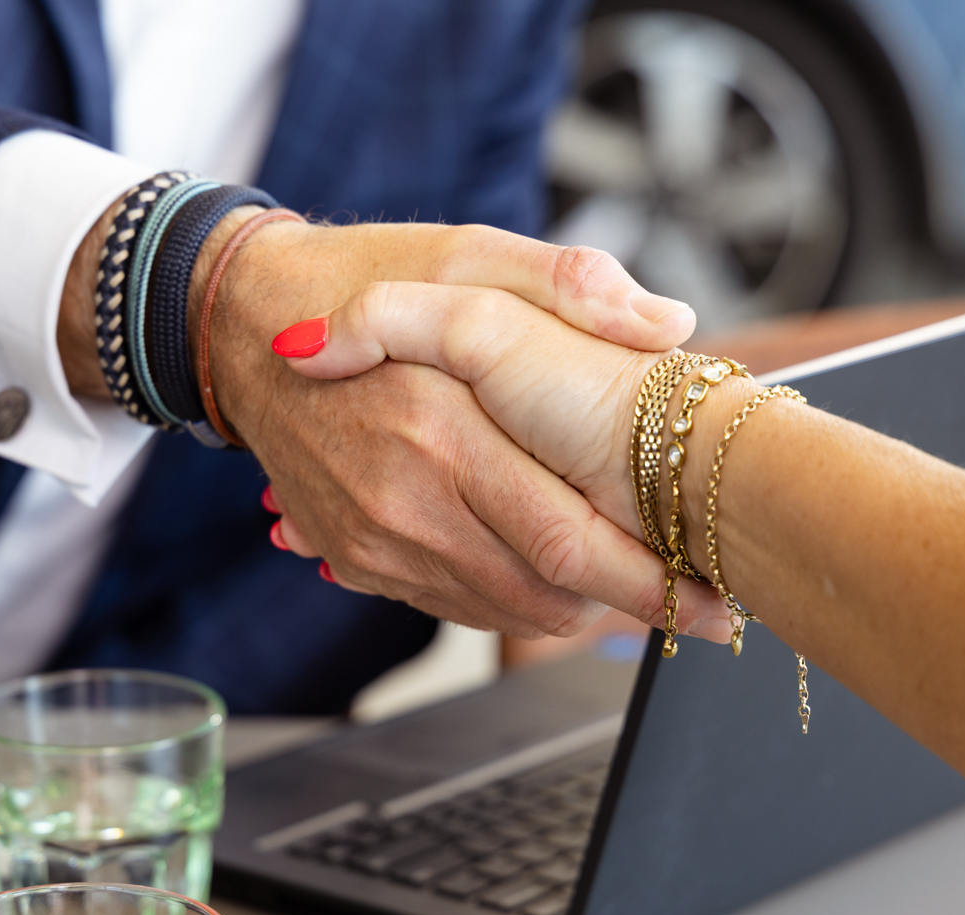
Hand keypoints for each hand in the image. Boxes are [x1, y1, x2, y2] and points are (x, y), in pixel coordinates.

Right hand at [275, 280, 738, 638]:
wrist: (242, 328)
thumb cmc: (358, 279)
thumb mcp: (462, 252)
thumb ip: (567, 284)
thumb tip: (668, 324)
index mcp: (444, 430)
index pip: (569, 542)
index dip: (655, 586)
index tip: (722, 604)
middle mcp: (405, 501)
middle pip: (543, 597)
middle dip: (628, 609)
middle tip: (694, 599)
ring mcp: (373, 540)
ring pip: (500, 612)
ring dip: (574, 606)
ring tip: (630, 578)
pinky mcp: (354, 557)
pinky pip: (450, 605)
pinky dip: (510, 596)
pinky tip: (545, 563)